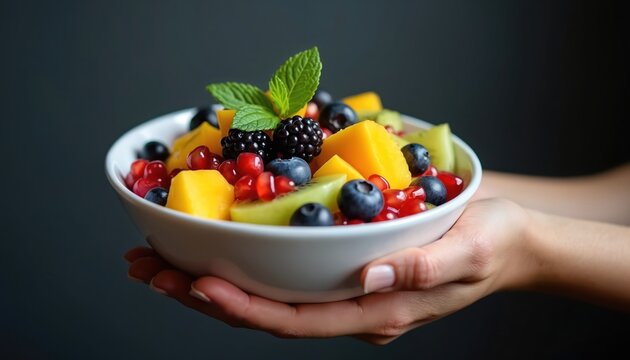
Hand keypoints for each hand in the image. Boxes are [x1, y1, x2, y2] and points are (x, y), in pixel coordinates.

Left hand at [126, 199, 536, 343]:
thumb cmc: (492, 245)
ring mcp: (347, 294)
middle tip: (149, 270)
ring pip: (268, 298)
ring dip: (212, 282)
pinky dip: (245, 267)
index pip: (297, 320)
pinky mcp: (345, 274)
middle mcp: (354, 309)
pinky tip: (216, 252)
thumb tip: (367, 274)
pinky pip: (285, 278)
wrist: (510, 244)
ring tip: (160, 262)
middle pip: (267, 313)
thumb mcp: (468, 252)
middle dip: (205, 295)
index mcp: (378, 311)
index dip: (245, 308)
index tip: (197, 285)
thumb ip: (420, 268)